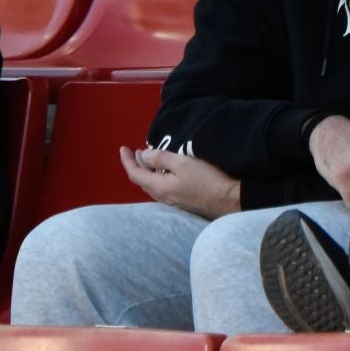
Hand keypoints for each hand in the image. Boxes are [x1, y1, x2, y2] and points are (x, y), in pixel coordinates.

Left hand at [120, 146, 240, 219]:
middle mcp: (161, 197)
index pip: (135, 173)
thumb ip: (161, 159)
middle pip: (141, 180)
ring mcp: (171, 201)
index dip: (126, 160)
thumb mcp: (183, 164)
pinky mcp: (181, 202)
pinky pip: (161, 189)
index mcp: (158, 187)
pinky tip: (164, 173)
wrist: (226, 201)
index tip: (123, 148)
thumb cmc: (206, 180)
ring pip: (151, 185)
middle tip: (136, 151)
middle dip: (136, 165)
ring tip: (148, 159)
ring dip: (146, 171)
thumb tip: (143, 155)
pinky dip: (156, 177)